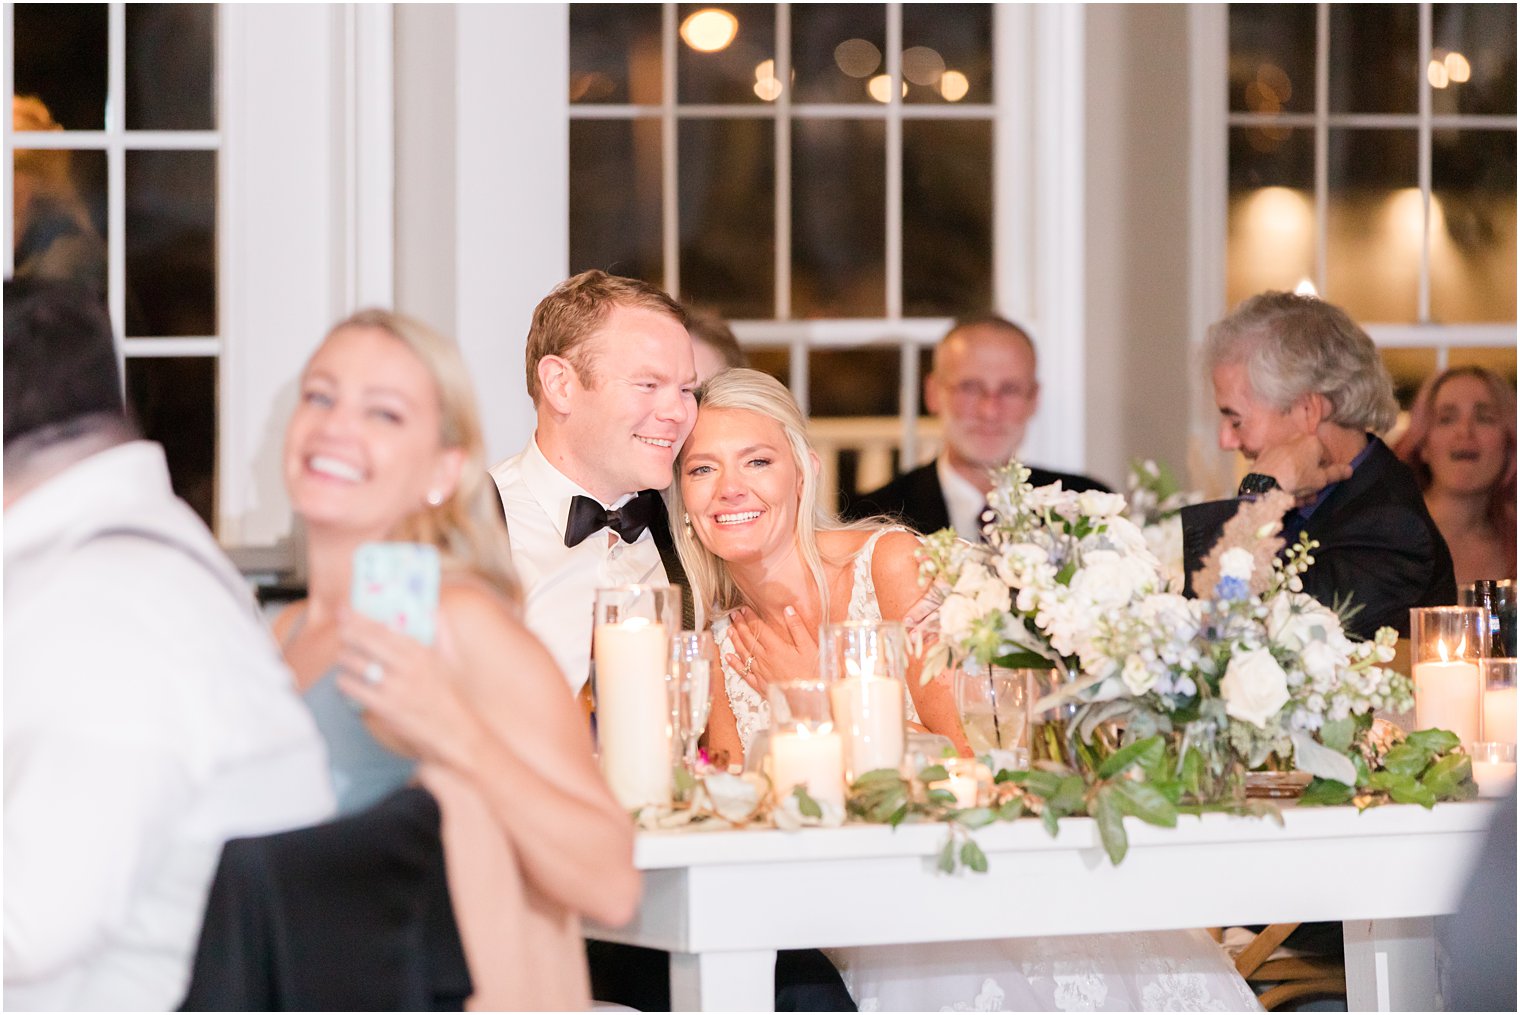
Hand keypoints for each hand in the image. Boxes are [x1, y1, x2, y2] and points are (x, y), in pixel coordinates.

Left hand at [334, 609, 483, 768]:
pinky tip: (346, 682)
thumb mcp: (451, 660)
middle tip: (341, 632)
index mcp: (422, 651)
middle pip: (366, 641)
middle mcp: (408, 667)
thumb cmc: (450, 694)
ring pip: (356, 664)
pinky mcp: (385, 708)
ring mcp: (396, 688)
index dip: (360, 618)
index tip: (346, 610)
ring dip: (345, 659)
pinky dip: (345, 683)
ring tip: (345, 659)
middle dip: (348, 634)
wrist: (453, 732)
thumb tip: (434, 609)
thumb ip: (442, 632)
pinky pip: (354, 689)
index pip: (384, 628)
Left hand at [724, 605, 816, 693]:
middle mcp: (765, 659)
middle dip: (740, 625)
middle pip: (748, 639)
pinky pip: (744, 673)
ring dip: (735, 640)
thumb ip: (797, 627)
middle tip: (733, 615)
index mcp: (776, 648)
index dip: (750, 617)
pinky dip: (735, 664)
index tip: (743, 608)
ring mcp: (760, 672)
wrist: (810, 699)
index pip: (759, 628)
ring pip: (743, 653)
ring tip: (729, 630)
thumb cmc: (813, 672)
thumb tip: (788, 609)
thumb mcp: (809, 647)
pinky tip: (728, 657)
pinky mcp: (760, 685)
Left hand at [1251, 433, 1352, 505]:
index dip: (1326, 475)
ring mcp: (1279, 446)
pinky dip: (1283, 477)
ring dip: (1297, 483)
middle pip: (1309, 463)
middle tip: (1308, 497)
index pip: (1326, 458)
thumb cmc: (1296, 479)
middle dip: (1310, 482)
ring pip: (1294, 466)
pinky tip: (1282, 491)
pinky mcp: (1265, 455)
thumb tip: (1350, 469)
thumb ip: (1336, 474)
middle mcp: (1296, 439)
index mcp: (1312, 441)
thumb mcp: (1321, 480)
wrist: (1263, 483)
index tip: (1321, 487)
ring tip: (1295, 499)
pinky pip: (1280, 466)